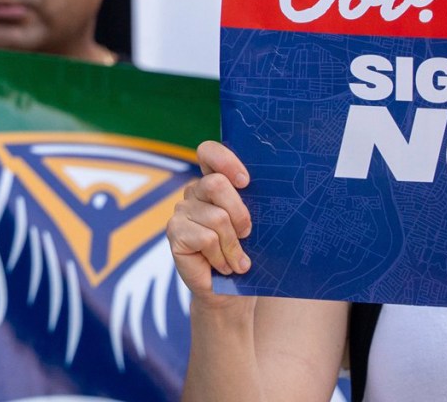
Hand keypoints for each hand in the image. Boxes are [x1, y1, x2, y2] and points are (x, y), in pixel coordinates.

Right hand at [168, 140, 253, 306]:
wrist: (231, 293)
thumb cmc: (247, 256)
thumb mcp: (255, 227)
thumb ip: (252, 205)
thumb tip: (272, 192)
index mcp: (214, 183)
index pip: (208, 152)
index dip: (225, 160)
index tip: (245, 182)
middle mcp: (194, 193)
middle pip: (217, 185)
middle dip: (240, 214)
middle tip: (247, 235)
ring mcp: (181, 212)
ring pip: (217, 218)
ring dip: (233, 246)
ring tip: (236, 261)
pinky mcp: (174, 233)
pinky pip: (206, 238)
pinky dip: (221, 257)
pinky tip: (222, 266)